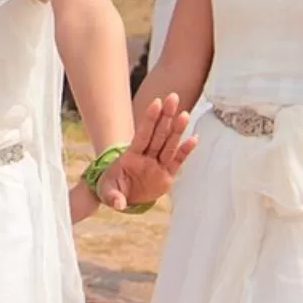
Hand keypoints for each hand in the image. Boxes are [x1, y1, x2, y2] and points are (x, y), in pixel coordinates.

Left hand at [95, 94, 195, 209]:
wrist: (120, 196)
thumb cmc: (112, 189)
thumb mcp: (107, 193)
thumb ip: (113, 197)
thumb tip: (118, 204)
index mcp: (131, 157)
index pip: (142, 135)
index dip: (149, 119)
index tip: (156, 102)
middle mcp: (146, 157)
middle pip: (158, 134)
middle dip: (166, 116)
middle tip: (173, 97)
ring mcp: (157, 165)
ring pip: (169, 144)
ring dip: (177, 130)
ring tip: (185, 114)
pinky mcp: (166, 176)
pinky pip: (177, 161)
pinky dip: (185, 151)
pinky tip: (194, 138)